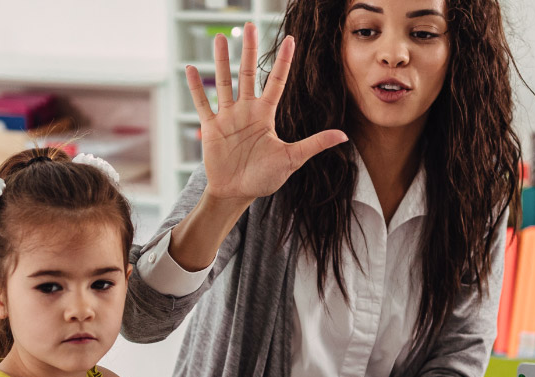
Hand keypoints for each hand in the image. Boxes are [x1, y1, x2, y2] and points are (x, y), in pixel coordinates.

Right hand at [184, 22, 347, 206]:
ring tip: (219, 38)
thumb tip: (344, 136)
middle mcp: (246, 111)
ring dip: (221, 61)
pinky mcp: (211, 127)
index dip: (283, 61)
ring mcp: (227, 117)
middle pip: (247, 74)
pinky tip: (190, 69)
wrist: (237, 193)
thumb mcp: (292, 159)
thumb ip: (314, 144)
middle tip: (249, 26)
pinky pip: (202, 103)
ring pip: (223, 82)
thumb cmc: (264, 178)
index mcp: (265, 115)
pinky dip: (196, 87)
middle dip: (248, 50)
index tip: (290, 39)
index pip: (276, 82)